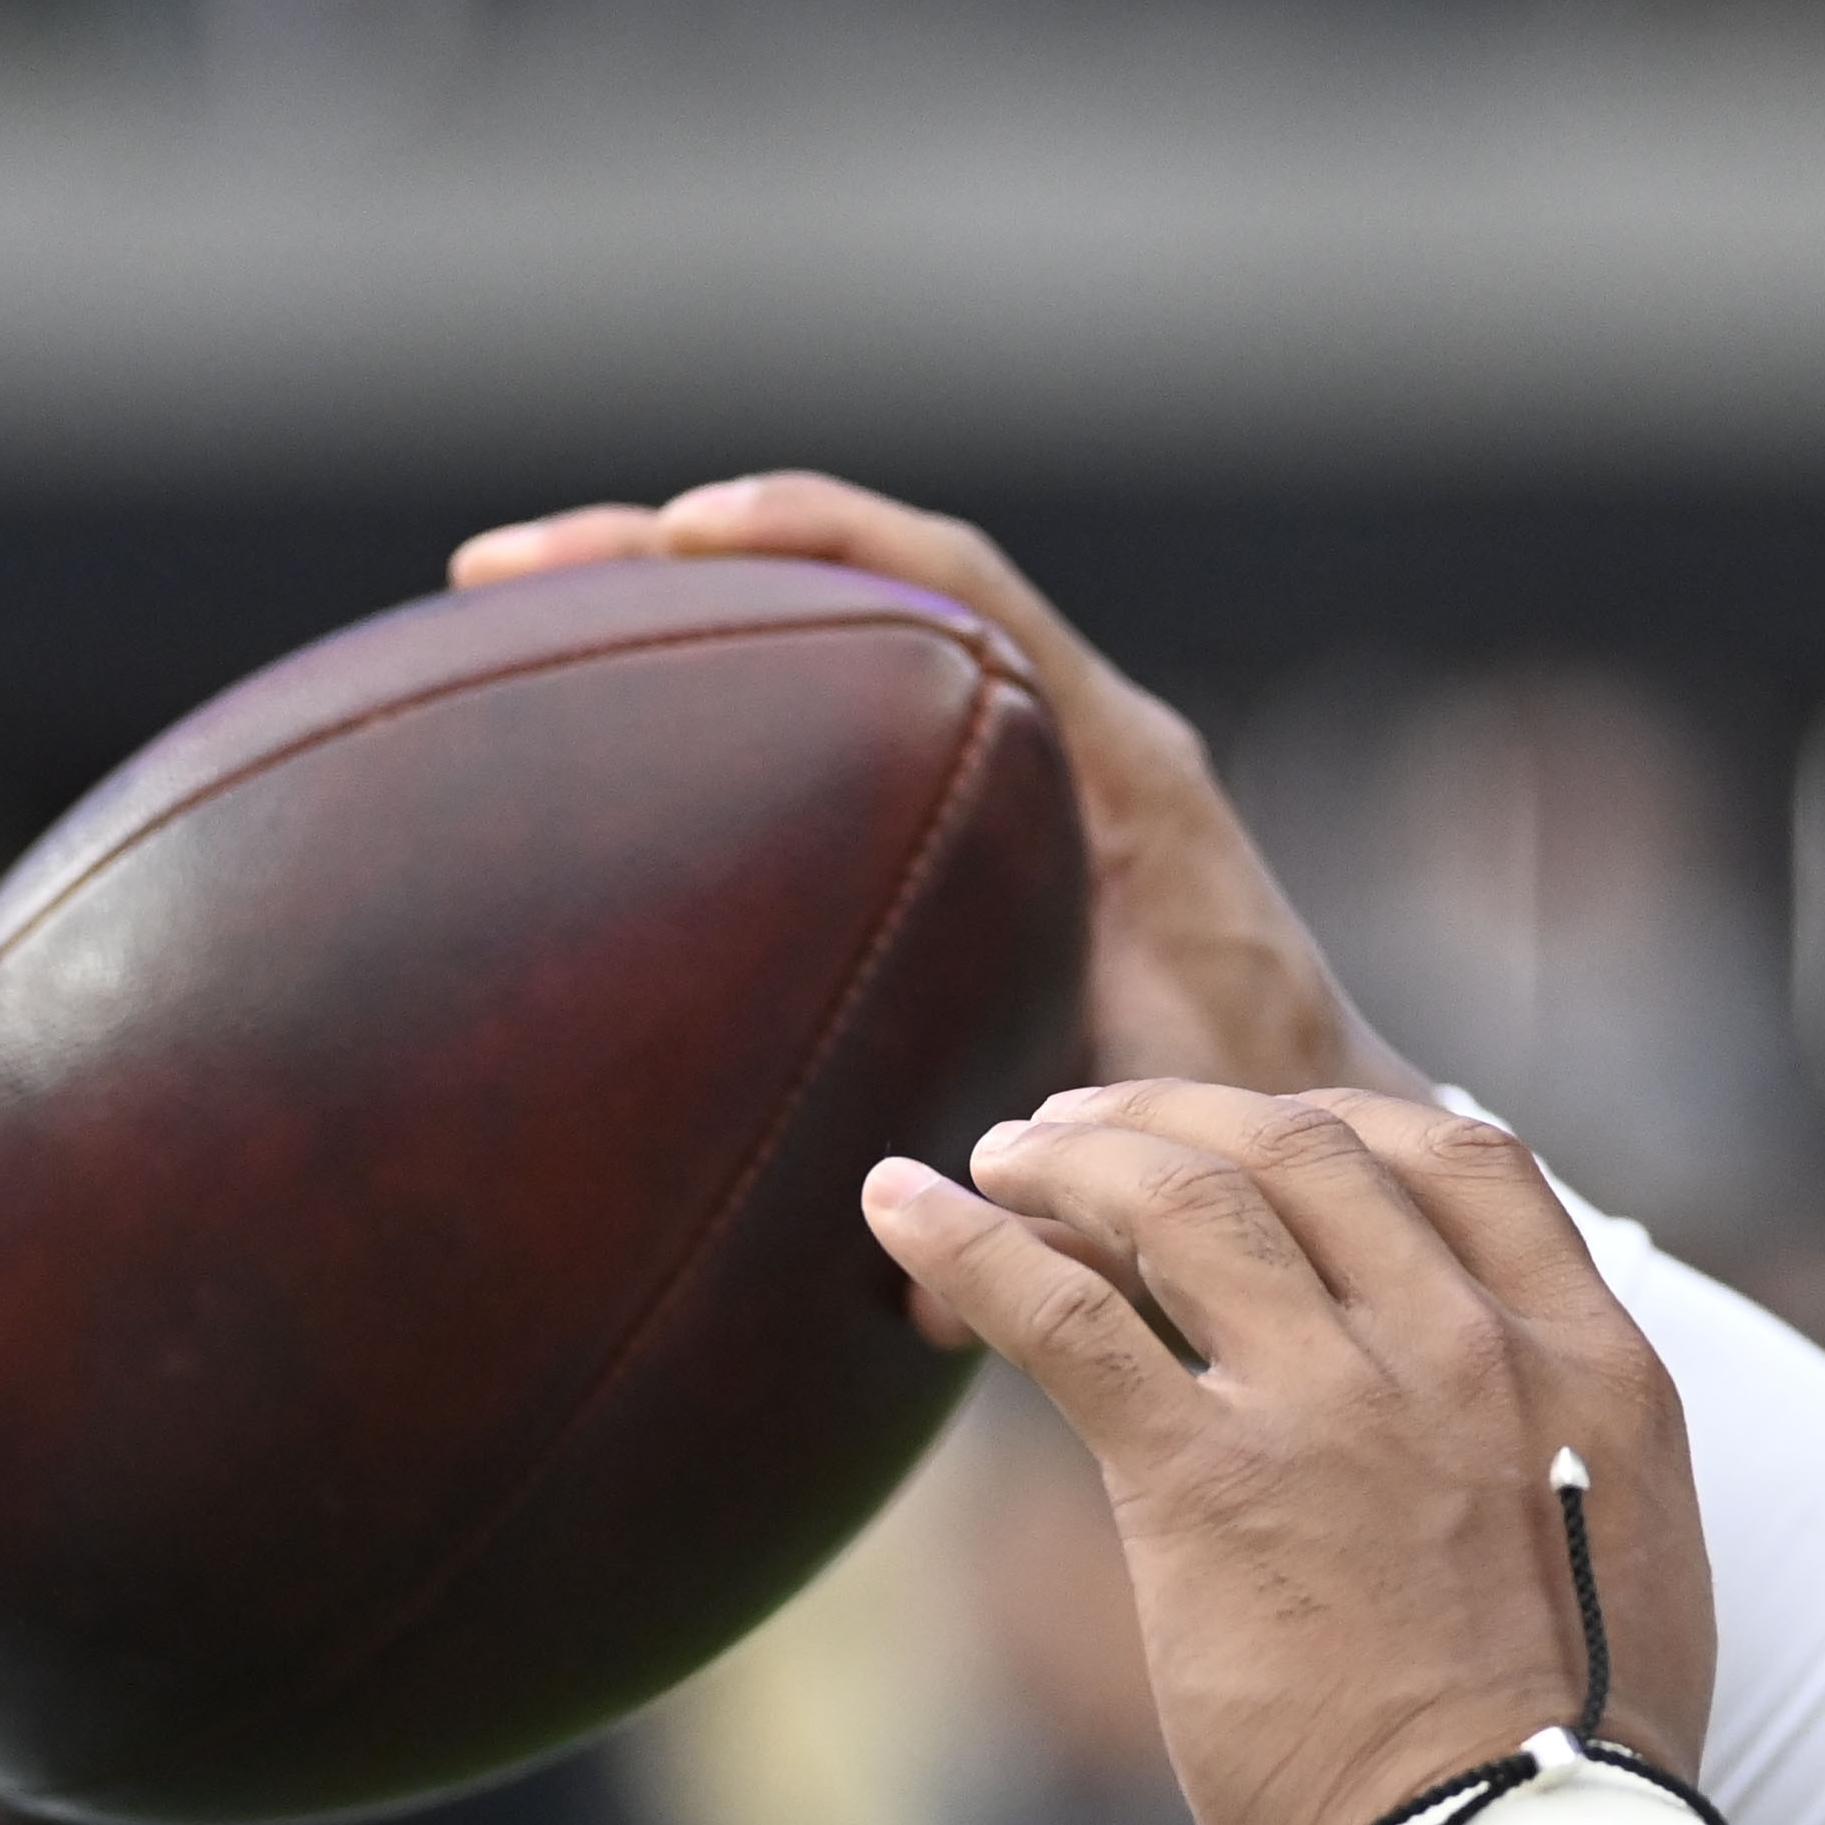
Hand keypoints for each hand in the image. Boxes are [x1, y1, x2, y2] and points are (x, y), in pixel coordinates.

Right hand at [452, 474, 1420, 1100]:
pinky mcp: (993, 813)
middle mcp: (1076, 736)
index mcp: (1125, 770)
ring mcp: (1032, 763)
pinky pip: (848, 719)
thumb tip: (923, 1291)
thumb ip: (1070, 1191)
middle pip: (865, 577)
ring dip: (683, 615)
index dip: (820, 535)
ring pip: (843, 635)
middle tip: (499, 573)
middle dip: (679, 552)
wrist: (1325, 1124)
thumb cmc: (1259, 1123)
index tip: (680, 534)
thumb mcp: (1171, 1138)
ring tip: (500, 623)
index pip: (961, 591)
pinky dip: (728, 706)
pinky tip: (594, 749)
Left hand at [862, 1083, 1712, 1824]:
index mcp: (1586, 1354)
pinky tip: (902, 1205)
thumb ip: (1561, 1432)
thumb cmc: (1575, 1746)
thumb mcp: (1626, 1535)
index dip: (1341, 1122)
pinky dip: (969, 1241)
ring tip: (1003, 1153)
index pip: (1464, 1154)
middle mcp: (1468, 1344)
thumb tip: (1501, 1405)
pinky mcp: (1208, 1480)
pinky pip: (1062, 1311)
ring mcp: (1339, 1401)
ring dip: (1075, 1153)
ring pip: (1185, 1198)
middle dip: (1184, 1116)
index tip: (1265, 1133)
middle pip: (1306, 1149)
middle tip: (1095, 1127)